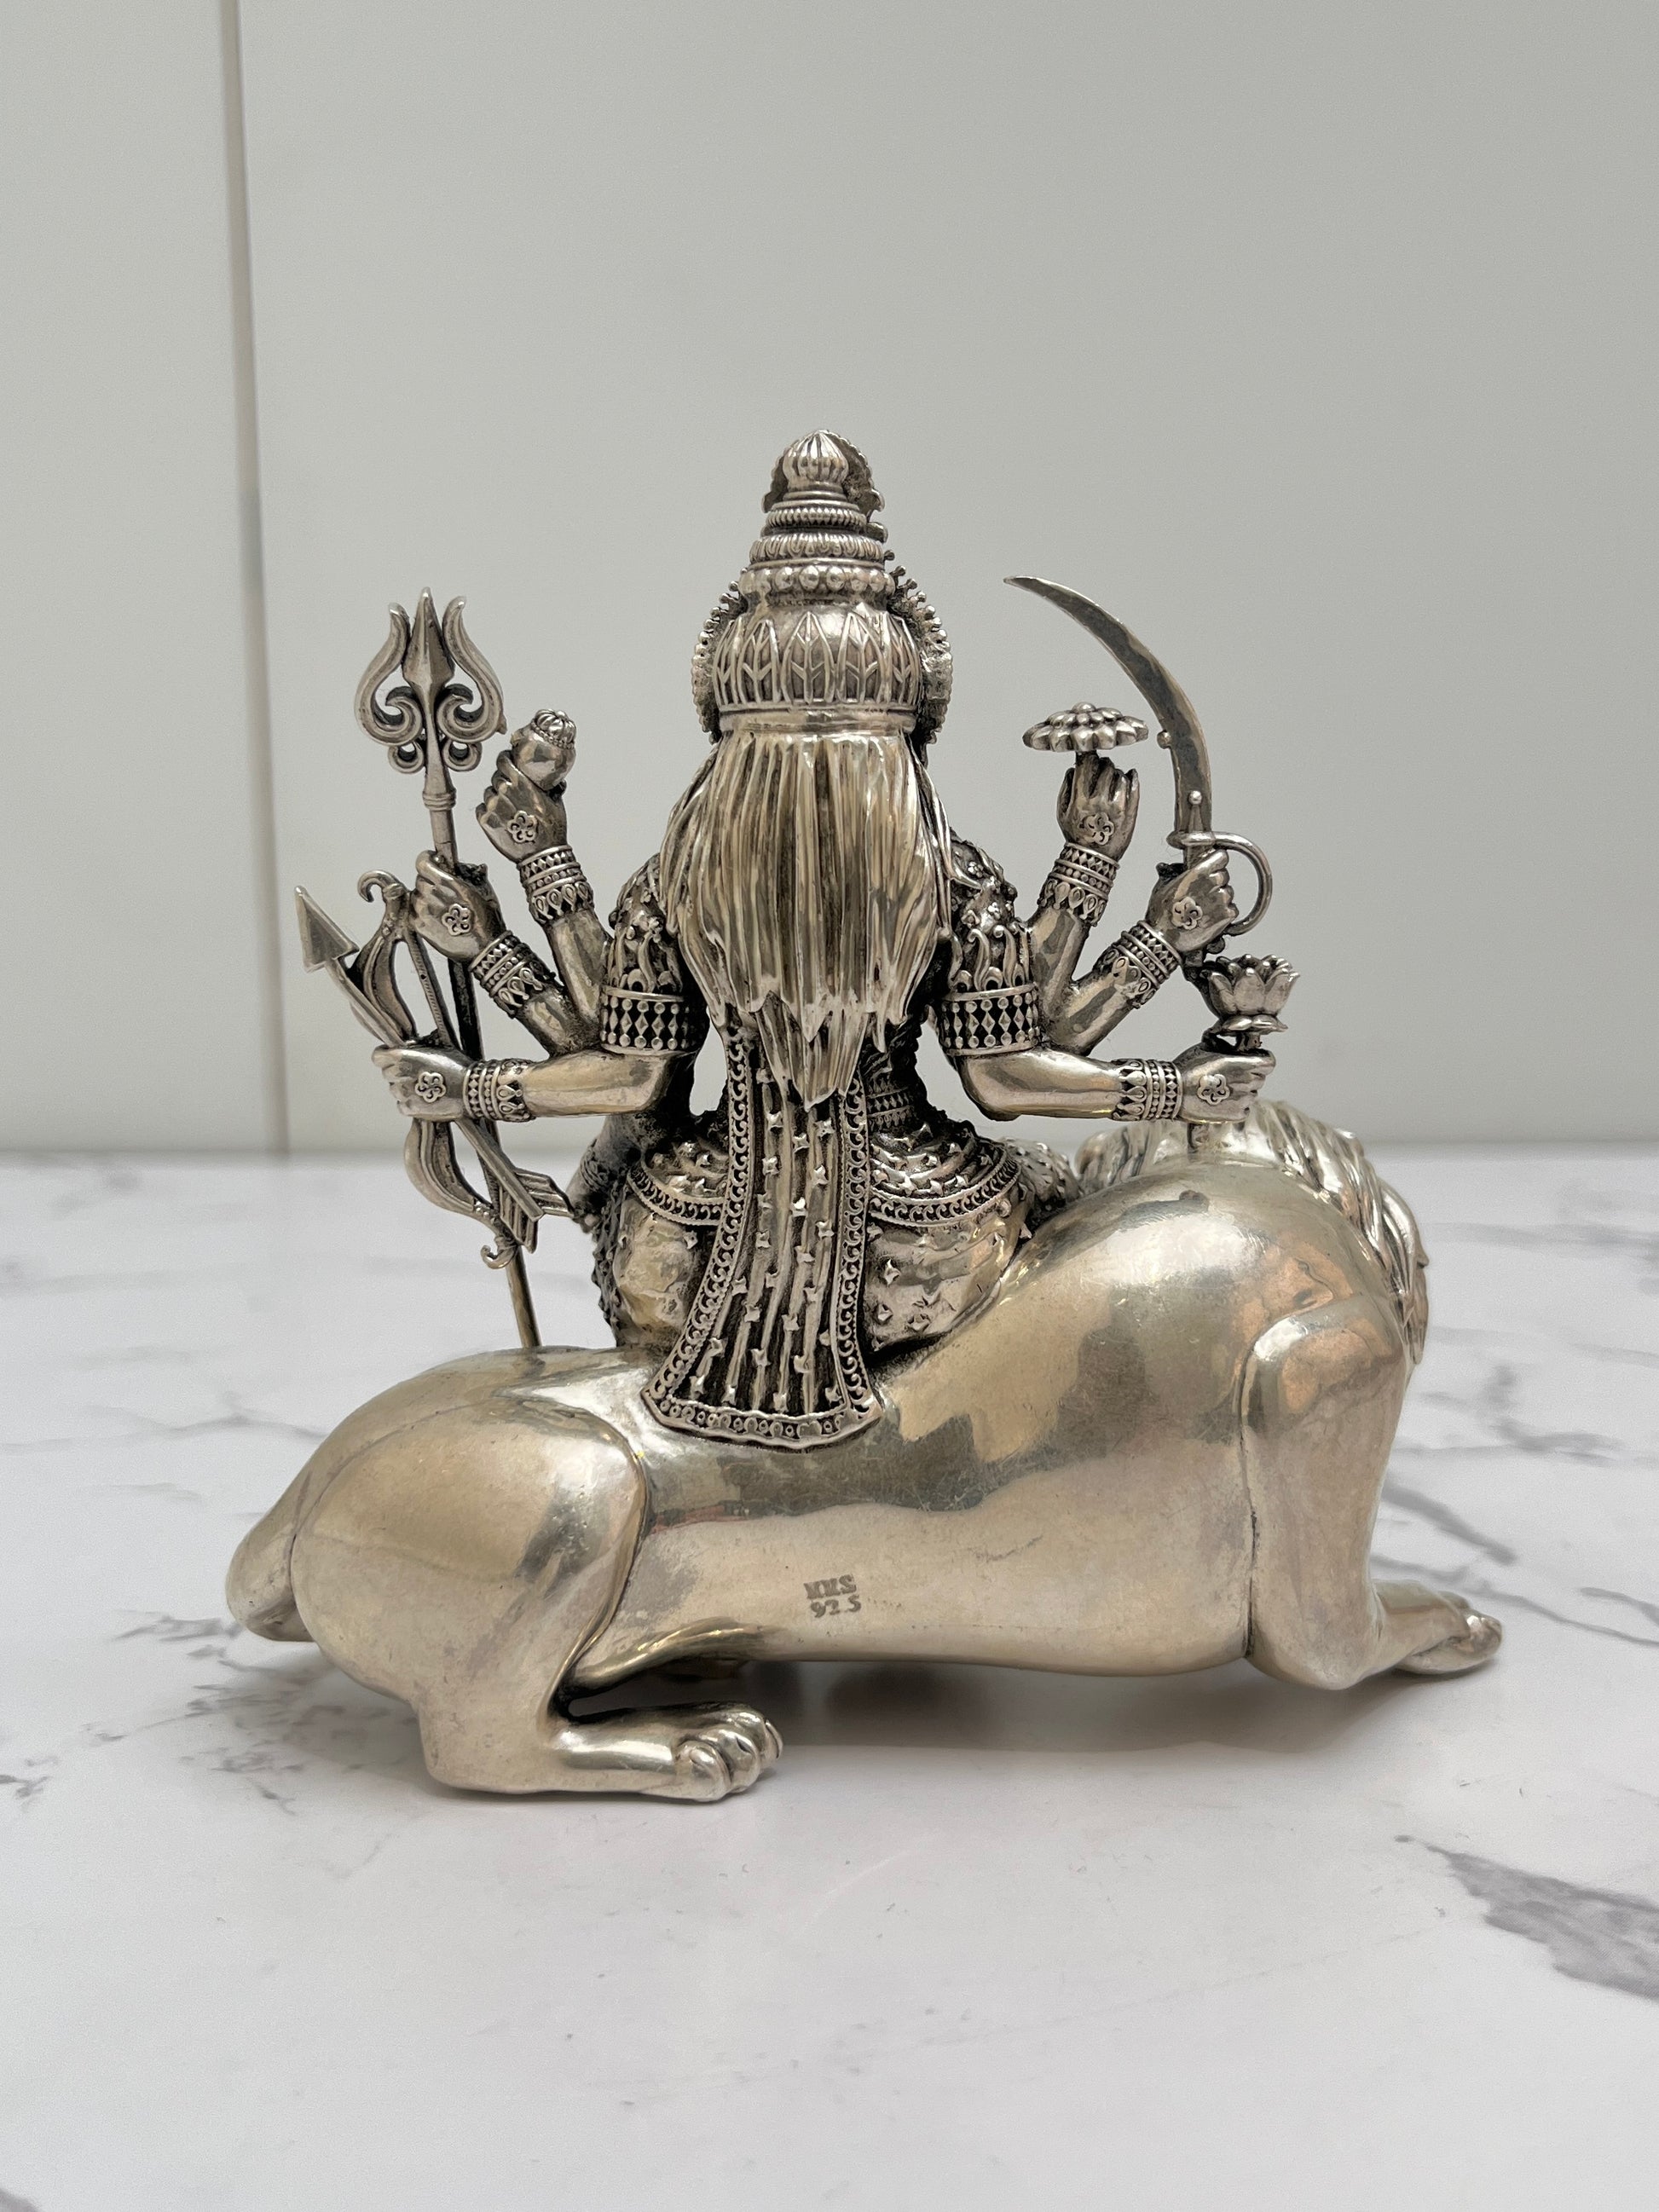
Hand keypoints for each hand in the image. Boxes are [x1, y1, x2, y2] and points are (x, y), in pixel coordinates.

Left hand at [372, 1043, 470, 1120]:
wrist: (473, 1090)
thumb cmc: (459, 1066)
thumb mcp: (438, 1047)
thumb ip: (417, 1048)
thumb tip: (407, 1047)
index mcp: (403, 1057)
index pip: (378, 1057)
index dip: (385, 1056)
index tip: (392, 1058)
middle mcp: (400, 1075)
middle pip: (387, 1074)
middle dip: (398, 1073)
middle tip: (416, 1073)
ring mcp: (405, 1093)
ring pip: (394, 1090)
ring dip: (405, 1089)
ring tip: (423, 1087)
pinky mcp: (412, 1109)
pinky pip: (402, 1106)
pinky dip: (410, 1103)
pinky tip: (424, 1099)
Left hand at [410, 852, 503, 960]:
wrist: (483, 948)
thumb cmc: (486, 922)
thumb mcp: (482, 890)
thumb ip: (466, 875)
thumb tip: (458, 867)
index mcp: (447, 883)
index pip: (422, 863)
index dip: (426, 860)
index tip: (431, 861)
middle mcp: (432, 896)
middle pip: (419, 879)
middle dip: (429, 881)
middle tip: (442, 890)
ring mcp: (423, 912)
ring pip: (415, 896)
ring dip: (425, 898)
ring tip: (441, 907)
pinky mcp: (419, 927)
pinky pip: (413, 912)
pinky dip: (421, 912)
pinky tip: (436, 918)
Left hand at [476, 712, 575, 860]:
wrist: (542, 855)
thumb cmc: (551, 830)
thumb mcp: (556, 803)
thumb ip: (551, 788)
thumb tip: (554, 781)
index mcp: (521, 782)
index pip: (502, 760)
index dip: (504, 760)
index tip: (507, 763)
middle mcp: (504, 791)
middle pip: (496, 777)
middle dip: (503, 782)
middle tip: (513, 794)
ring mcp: (493, 805)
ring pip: (488, 793)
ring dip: (496, 798)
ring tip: (509, 811)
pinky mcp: (485, 820)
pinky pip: (481, 809)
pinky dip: (488, 812)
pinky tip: (501, 819)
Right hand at [1058, 753, 1138, 857]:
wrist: (1094, 859)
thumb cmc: (1078, 836)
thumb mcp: (1062, 814)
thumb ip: (1066, 788)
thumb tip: (1073, 768)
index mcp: (1081, 800)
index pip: (1086, 765)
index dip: (1087, 756)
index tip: (1088, 756)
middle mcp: (1099, 801)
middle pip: (1106, 766)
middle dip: (1103, 763)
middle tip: (1102, 768)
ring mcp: (1117, 806)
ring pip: (1120, 774)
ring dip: (1116, 773)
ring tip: (1112, 780)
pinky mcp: (1131, 811)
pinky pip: (1134, 786)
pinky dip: (1132, 777)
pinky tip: (1129, 776)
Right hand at [1146, 848, 1236, 953]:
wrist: (1165, 939)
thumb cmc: (1161, 914)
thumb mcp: (1163, 886)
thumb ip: (1176, 873)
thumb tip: (1179, 868)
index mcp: (1197, 872)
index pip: (1221, 857)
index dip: (1216, 861)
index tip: (1212, 866)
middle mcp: (1211, 884)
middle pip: (1224, 875)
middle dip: (1215, 882)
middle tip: (1203, 892)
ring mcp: (1220, 900)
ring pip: (1228, 893)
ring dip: (1220, 899)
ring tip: (1203, 908)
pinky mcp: (1226, 916)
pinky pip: (1232, 909)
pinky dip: (1224, 914)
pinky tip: (1209, 918)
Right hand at [1175, 1046, 1271, 1123]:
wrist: (1172, 1092)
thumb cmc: (1187, 1068)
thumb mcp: (1208, 1046)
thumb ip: (1227, 1046)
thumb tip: (1233, 1045)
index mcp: (1242, 1064)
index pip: (1269, 1062)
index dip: (1264, 1059)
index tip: (1256, 1058)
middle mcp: (1246, 1083)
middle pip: (1260, 1078)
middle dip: (1250, 1074)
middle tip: (1232, 1073)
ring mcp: (1242, 1100)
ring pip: (1252, 1093)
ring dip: (1243, 1090)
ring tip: (1222, 1088)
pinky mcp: (1235, 1115)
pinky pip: (1244, 1108)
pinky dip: (1237, 1105)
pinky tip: (1222, 1100)